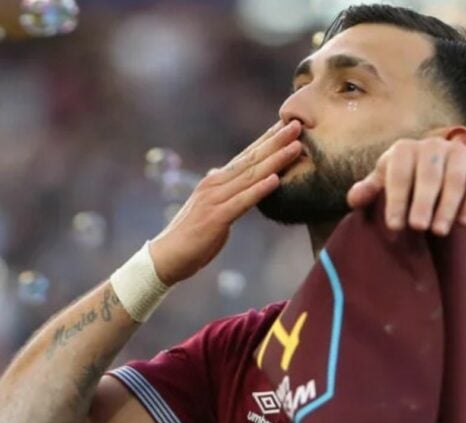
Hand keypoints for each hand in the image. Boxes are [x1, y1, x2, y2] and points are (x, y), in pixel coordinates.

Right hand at [149, 120, 301, 284]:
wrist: (167, 256)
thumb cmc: (190, 234)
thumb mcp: (209, 207)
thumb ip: (218, 190)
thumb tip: (219, 173)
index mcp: (216, 180)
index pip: (247, 155)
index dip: (268, 139)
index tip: (289, 124)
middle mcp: (215, 183)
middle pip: (252, 158)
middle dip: (276, 141)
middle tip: (298, 123)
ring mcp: (215, 199)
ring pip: (251, 175)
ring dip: (276, 160)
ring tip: (296, 146)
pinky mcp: (216, 218)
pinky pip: (242, 201)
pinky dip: (259, 189)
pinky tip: (276, 179)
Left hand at [346, 138, 465, 235]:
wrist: (445, 187)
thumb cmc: (408, 188)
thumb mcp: (386, 188)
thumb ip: (369, 192)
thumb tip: (353, 199)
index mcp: (404, 149)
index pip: (399, 173)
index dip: (396, 200)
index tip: (394, 226)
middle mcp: (432, 144)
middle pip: (429, 175)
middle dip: (423, 203)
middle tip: (419, 227)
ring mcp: (458, 151)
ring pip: (454, 180)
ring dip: (447, 207)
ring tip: (439, 231)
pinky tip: (464, 222)